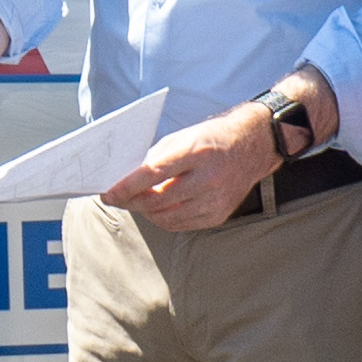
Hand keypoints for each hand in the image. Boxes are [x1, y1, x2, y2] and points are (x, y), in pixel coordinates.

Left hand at [105, 102, 282, 233]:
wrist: (253, 147)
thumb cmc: (212, 138)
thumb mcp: (183, 137)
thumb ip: (155, 158)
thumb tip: (126, 180)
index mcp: (197, 152)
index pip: (153, 173)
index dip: (126, 186)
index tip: (108, 193)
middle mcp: (209, 179)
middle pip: (157, 200)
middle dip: (131, 201)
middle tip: (116, 198)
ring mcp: (216, 200)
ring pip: (166, 217)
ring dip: (145, 211)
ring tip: (135, 201)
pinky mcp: (219, 215)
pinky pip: (181, 224)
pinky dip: (163, 218)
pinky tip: (157, 208)